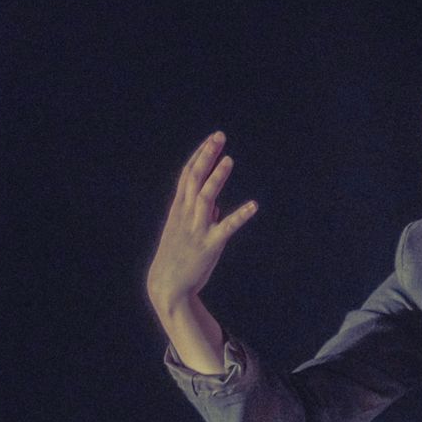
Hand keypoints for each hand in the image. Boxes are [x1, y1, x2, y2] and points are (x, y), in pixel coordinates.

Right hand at [148, 131, 257, 307]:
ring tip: (229, 159)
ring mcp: (196, 229)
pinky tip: (254, 205)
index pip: (188, 175)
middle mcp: (186, 214)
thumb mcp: (185, 231)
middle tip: (219, 136)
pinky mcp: (209, 245)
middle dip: (206, 156)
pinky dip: (239, 215)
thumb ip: (200, 216)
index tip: (212, 139)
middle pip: (195, 179)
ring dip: (216, 178)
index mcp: (179, 209)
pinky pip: (226, 227)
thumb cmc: (178, 256)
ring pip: (205, 197)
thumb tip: (215, 205)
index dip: (200, 156)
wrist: (167, 285)